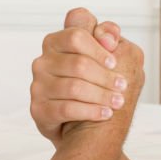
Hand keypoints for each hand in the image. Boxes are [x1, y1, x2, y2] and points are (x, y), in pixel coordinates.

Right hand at [30, 8, 135, 147]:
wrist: (88, 124)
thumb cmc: (100, 83)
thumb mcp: (113, 54)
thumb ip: (110, 35)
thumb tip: (108, 38)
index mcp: (56, 42)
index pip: (76, 37)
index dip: (98, 49)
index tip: (114, 63)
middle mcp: (43, 63)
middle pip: (78, 64)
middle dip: (104, 76)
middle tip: (122, 86)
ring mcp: (38, 86)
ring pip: (74, 87)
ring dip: (101, 95)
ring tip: (117, 102)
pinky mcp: (39, 110)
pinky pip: (67, 109)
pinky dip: (90, 111)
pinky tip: (105, 113)